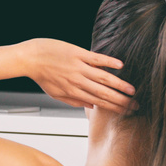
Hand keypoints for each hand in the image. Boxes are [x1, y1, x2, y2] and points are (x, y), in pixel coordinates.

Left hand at [20, 39, 134, 112]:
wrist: (29, 58)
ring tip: (132, 90)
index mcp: (73, 92)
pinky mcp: (78, 53)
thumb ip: (73, 101)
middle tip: (136, 105)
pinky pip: (96, 58)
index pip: (98, 102)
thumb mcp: (55, 93)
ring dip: (119, 85)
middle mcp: (78, 81)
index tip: (125, 111)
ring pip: (103, 78)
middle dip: (121, 100)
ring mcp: (79, 67)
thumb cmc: (42, 76)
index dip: (113, 108)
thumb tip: (91, 107)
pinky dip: (109, 62)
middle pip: (103, 93)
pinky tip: (120, 66)